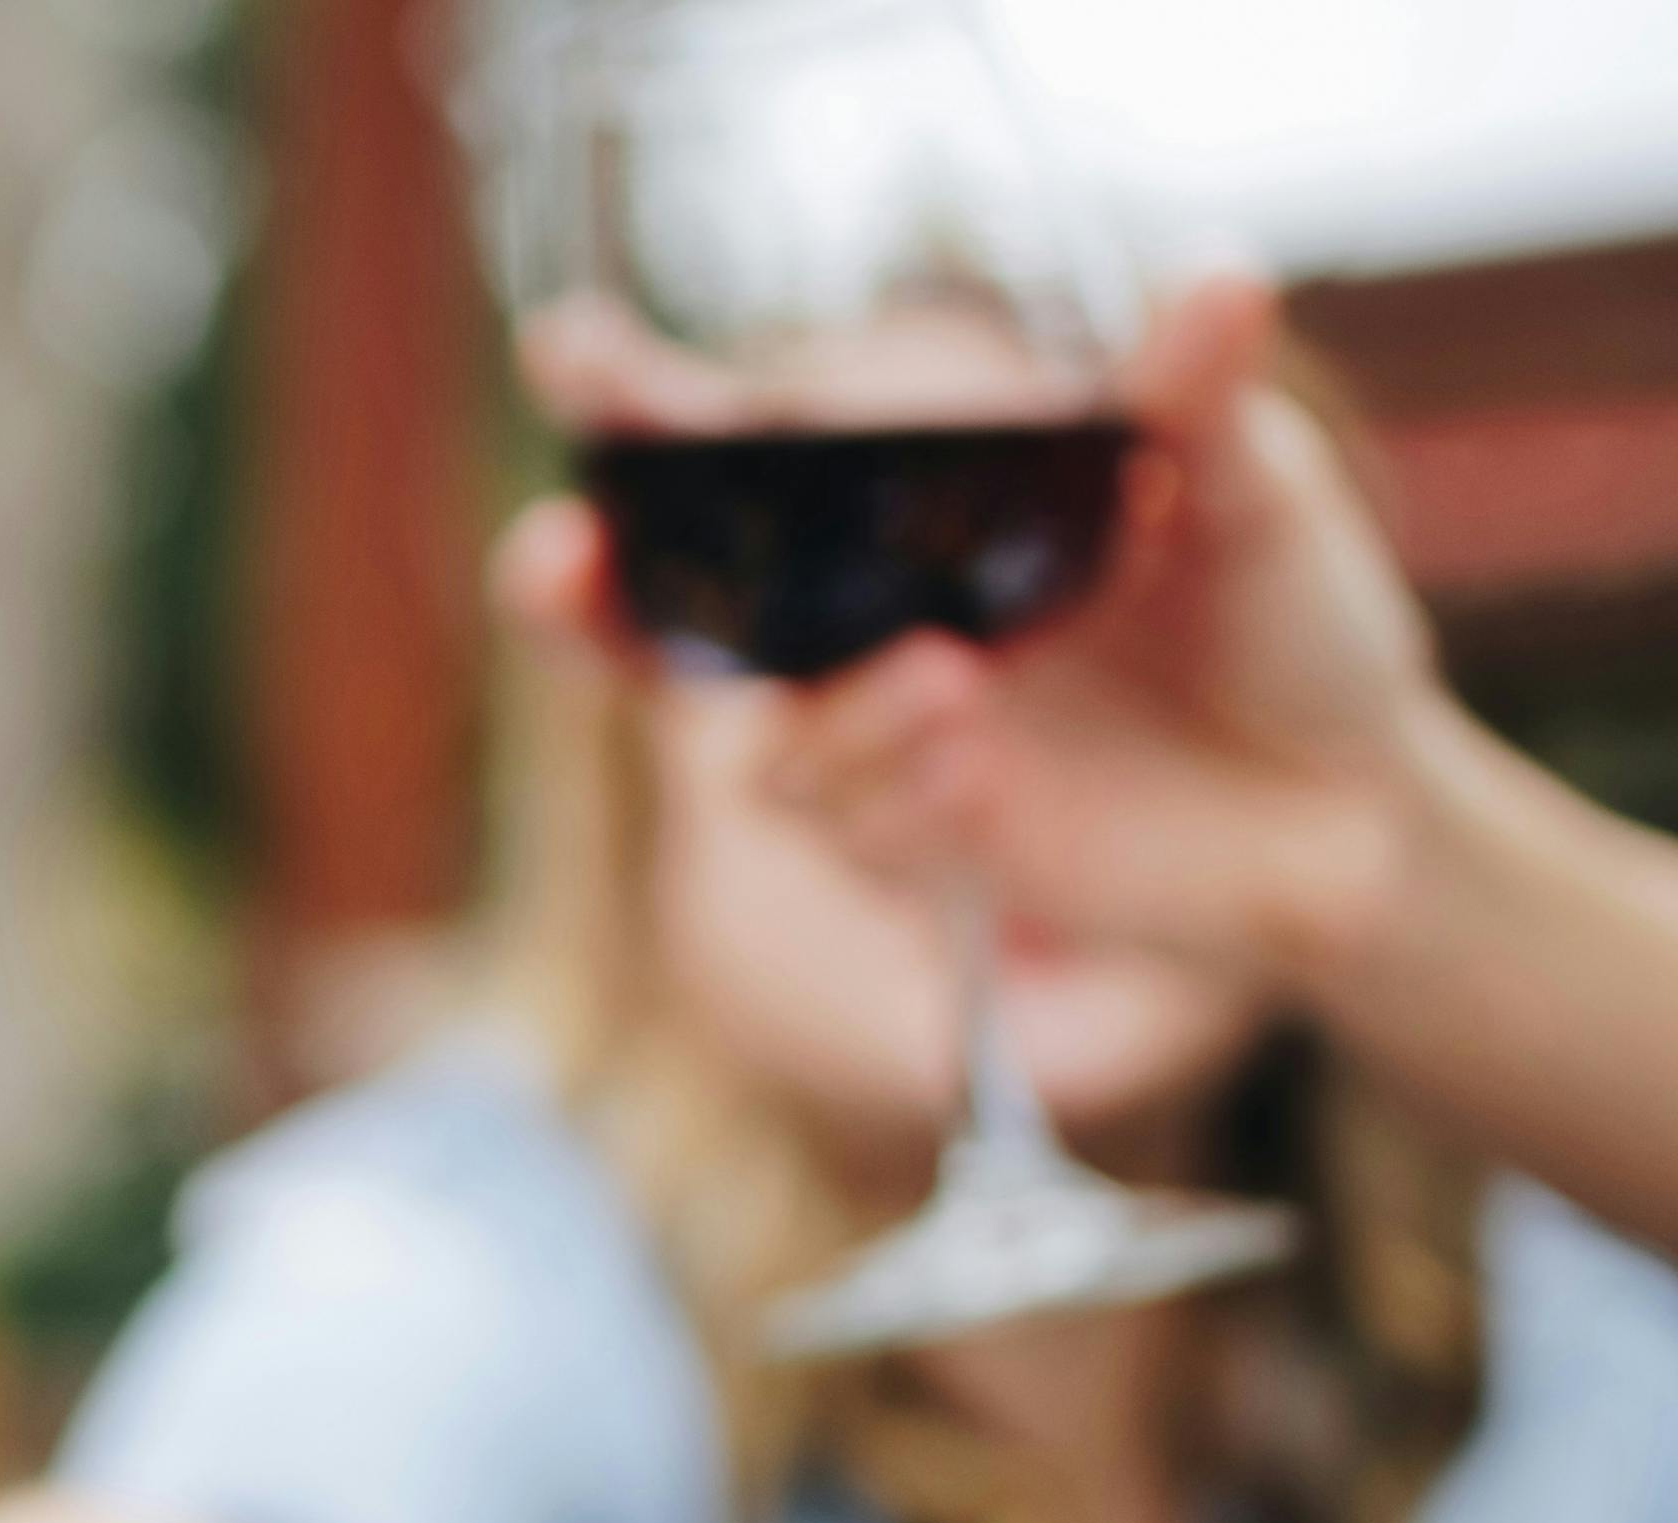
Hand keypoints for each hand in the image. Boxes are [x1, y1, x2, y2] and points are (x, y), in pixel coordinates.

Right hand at [503, 275, 1461, 985]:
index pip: (736, 454)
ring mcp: (888, 744)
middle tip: (556, 556)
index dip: (635, 406)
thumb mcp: (1256, 495)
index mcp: (910, 515)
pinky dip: (905, 797)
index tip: (571, 349)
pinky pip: (863, 834)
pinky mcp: (933, 848)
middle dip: (578, 598)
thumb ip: (1199, 401)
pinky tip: (981, 771)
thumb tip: (1219, 281)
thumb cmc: (1287, 626)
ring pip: (773, 751)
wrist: (1360, 804)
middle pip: (660, 625)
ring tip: (951, 684)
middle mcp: (867, 629)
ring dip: (836, 716)